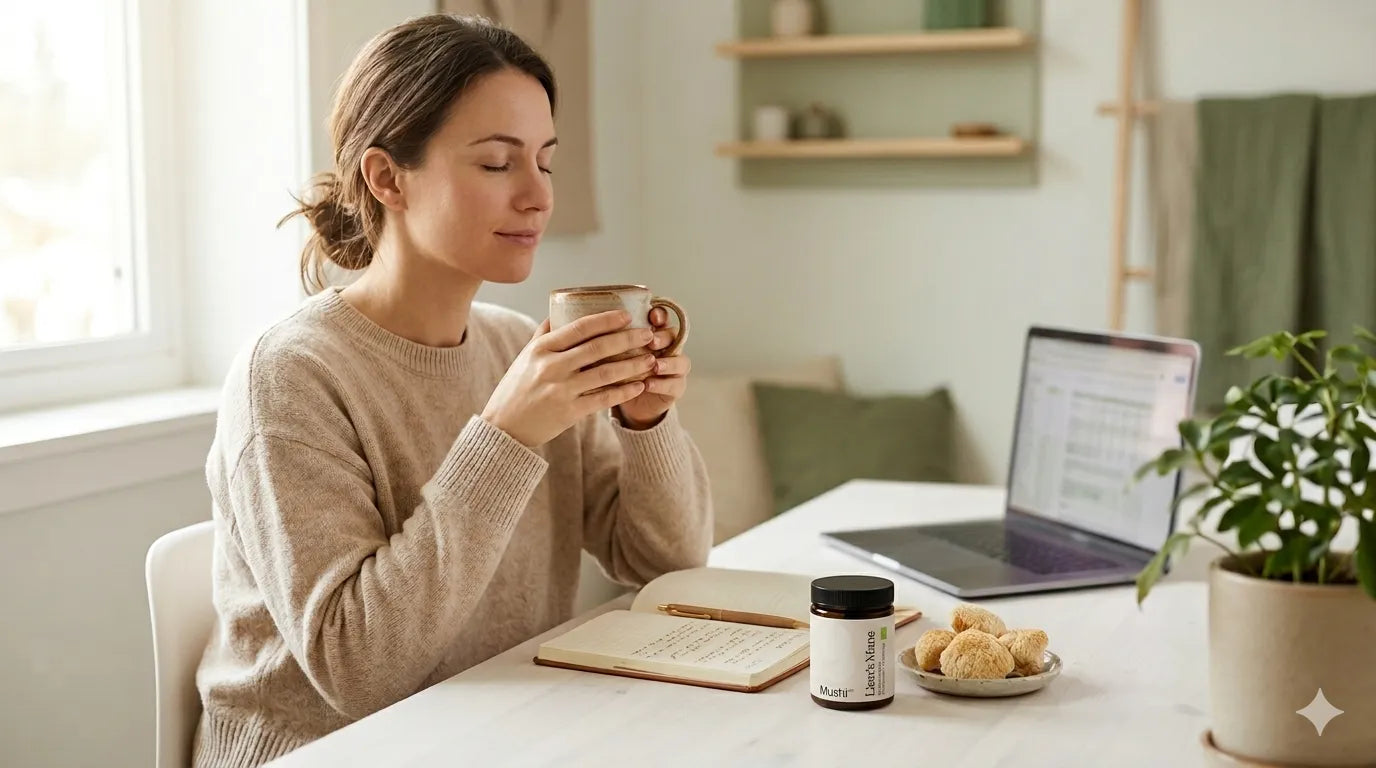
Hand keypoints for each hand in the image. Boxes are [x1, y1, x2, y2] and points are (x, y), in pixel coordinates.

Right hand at [481, 310, 658, 446]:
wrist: (504, 428)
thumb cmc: (515, 389)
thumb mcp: (524, 357)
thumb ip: (543, 335)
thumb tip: (557, 312)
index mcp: (541, 349)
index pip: (580, 327)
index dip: (607, 320)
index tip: (627, 316)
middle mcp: (552, 366)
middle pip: (598, 348)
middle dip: (628, 339)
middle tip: (648, 335)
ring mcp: (562, 390)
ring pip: (606, 373)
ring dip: (632, 365)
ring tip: (650, 359)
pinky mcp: (569, 412)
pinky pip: (603, 399)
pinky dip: (623, 392)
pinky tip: (639, 386)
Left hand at [616, 307, 690, 429]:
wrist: (632, 402)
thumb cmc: (620, 373)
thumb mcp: (612, 355)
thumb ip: (609, 341)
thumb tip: (588, 324)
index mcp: (653, 334)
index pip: (662, 319)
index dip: (659, 315)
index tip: (651, 315)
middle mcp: (668, 348)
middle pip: (674, 337)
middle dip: (663, 337)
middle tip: (651, 341)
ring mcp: (675, 369)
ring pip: (681, 361)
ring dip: (668, 362)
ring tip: (655, 365)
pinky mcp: (676, 388)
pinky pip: (675, 385)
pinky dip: (661, 384)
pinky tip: (648, 384)